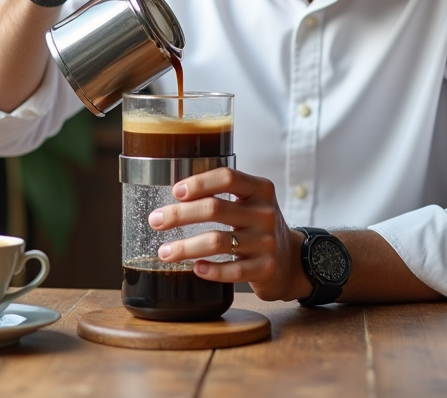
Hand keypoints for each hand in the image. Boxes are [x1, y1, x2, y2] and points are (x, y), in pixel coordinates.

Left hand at [148, 168, 309, 301]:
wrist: (291, 260)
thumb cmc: (258, 227)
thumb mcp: (251, 203)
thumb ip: (223, 194)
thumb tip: (175, 193)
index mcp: (260, 190)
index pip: (228, 177)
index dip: (199, 182)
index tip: (175, 191)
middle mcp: (265, 213)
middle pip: (215, 208)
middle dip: (179, 215)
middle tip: (155, 221)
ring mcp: (267, 242)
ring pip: (218, 241)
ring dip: (185, 247)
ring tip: (164, 252)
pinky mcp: (265, 268)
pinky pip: (232, 270)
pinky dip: (210, 270)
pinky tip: (195, 268)